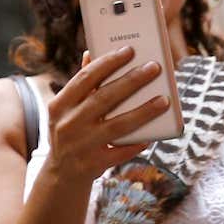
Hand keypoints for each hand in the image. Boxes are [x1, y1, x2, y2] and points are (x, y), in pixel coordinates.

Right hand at [40, 47, 164, 183]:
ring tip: (164, 100)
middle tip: (154, 68)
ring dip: (143, 111)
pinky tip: (152, 134)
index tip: (129, 51)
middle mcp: (68, 124)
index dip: (107, 63)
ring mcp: (81, 145)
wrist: (61, 173)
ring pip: (118, 125)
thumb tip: (91, 54)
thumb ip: (81, 85)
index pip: (85, 79)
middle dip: (132, 81)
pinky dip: (138, 143)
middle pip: (104, 98)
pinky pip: (122, 151)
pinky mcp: (95, 164)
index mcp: (59, 106)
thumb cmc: (69, 132)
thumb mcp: (66, 109)